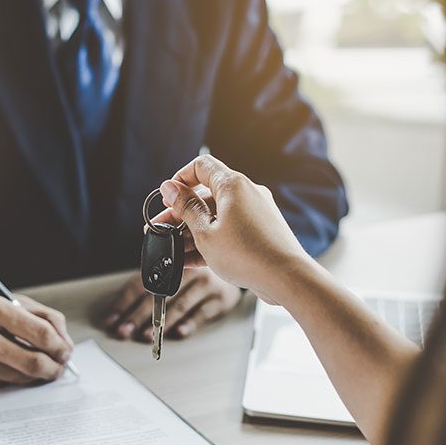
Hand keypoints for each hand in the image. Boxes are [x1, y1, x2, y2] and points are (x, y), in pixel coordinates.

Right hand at [0, 289, 73, 388]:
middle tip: (61, 363)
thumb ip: (38, 314)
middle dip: (55, 366)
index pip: (41, 334)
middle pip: (33, 362)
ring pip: (23, 377)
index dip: (61, 345)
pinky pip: (7, 382)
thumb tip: (64, 340)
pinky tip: (15, 364)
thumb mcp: (3, 298)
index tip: (67, 348)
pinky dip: (18, 375)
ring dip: (40, 373)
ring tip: (42, 363)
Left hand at [103, 268, 242, 340]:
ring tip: (145, 335)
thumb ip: (153, 277)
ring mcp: (207, 285)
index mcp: (172, 260)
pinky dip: (190, 323)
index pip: (142, 283)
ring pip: (179, 305)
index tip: (112, 319)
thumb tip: (123, 303)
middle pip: (158, 296)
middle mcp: (190, 271)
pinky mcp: (221, 298)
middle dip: (137, 316)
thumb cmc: (197, 269)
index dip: (125, 302)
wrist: (234, 264)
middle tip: (124, 330)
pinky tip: (179, 333)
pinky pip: (203, 313)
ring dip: (161, 322)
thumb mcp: (176, 266)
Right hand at [152, 154, 311, 304]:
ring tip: (170, 249)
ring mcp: (255, 214)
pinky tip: (190, 260)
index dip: (180, 179)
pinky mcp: (259, 233)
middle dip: (180, 214)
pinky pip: (229, 231)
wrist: (286, 278)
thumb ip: (186, 209)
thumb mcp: (205, 233)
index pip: (201, 166)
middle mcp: (246, 194)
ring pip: (216, 217)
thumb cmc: (247, 255)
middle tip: (159, 229)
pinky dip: (210, 241)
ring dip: (192, 232)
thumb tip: (170, 187)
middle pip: (206, 196)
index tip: (167, 198)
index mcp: (233, 185)